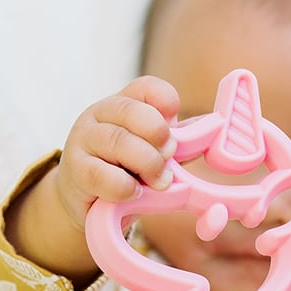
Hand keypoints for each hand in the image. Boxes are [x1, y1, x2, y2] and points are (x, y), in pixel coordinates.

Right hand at [5, 77, 178, 282]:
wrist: (90, 203)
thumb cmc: (127, 171)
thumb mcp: (155, 152)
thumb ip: (180, 141)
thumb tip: (214, 128)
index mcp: (124, 104)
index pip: (145, 87)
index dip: (165, 101)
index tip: (175, 126)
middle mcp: (99, 115)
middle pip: (130, 111)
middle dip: (158, 135)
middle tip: (170, 157)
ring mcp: (83, 140)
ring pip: (117, 141)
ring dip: (147, 163)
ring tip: (160, 182)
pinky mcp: (75, 171)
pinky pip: (100, 174)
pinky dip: (124, 186)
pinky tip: (134, 193)